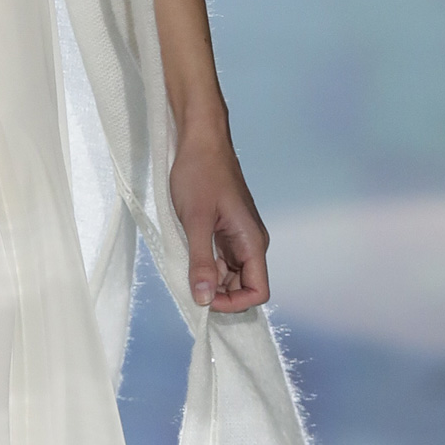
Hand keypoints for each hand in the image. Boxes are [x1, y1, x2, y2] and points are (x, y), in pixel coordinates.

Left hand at [169, 126, 268, 313]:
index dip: (233, 303)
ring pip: (230, 274)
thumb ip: (200, 262)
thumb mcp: (195, 221)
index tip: (204, 299)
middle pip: (244, 286)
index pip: (258, 291)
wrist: (201, 141)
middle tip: (189, 284)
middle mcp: (251, 243)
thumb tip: (204, 300)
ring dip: (211, 280)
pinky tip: (187, 255)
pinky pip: (221, 259)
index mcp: (252, 242)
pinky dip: (206, 265)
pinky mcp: (226, 231)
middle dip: (219, 294)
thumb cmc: (199, 175)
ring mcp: (239, 237)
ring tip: (186, 267)